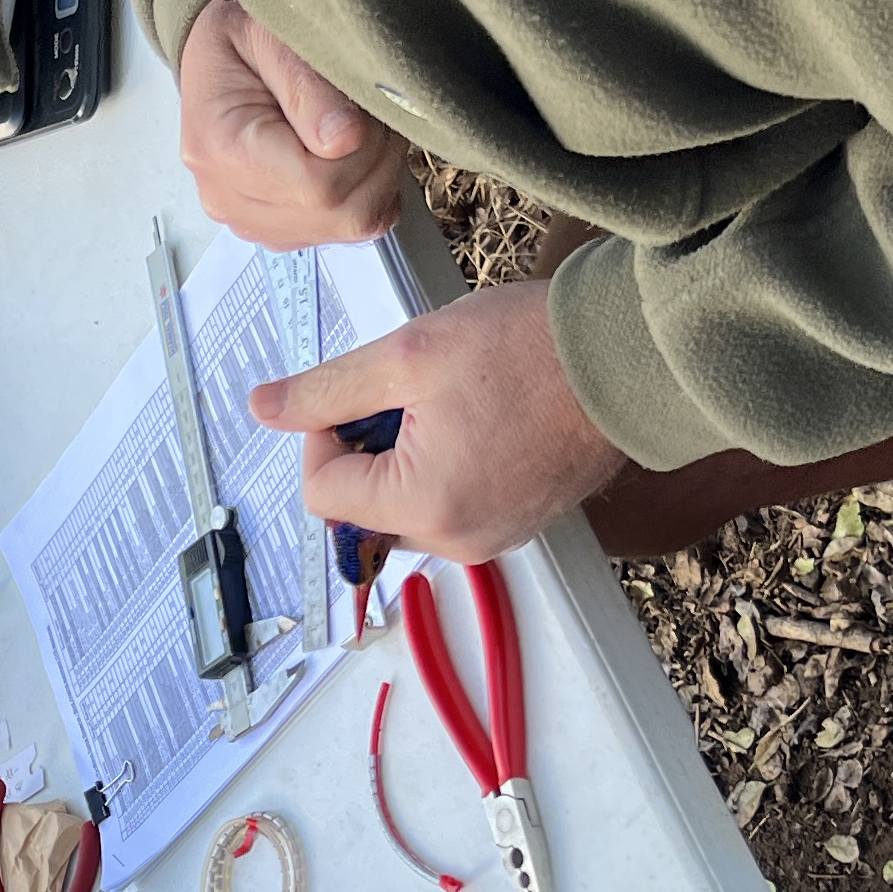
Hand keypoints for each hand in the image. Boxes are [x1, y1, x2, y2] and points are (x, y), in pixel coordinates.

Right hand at [178, 0, 411, 246]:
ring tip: (365, 132)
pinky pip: (343, 232)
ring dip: (377, 179)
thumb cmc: (236, 44)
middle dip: (377, 162)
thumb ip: (307, 86)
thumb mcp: (269, 36)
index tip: (365, 109)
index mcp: (222, 148)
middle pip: (337, 213)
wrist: (214, 63)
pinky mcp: (274, 229)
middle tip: (373, 115)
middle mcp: (229, 197)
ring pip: (348, 227)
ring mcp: (251, 220)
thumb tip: (345, 140)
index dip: (363, 149)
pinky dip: (366, 196)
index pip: (318, 184)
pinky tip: (355, 161)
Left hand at [250, 281, 630, 565]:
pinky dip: (445, 468)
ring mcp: (491, 539)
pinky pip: (452, 507)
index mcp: (422, 507)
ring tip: (447, 403)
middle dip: (365, 451)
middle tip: (404, 393)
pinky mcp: (518, 525)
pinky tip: (478, 419)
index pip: (322, 494)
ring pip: (406, 508)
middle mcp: (455, 541)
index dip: (322, 436)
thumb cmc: (530, 350)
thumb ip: (326, 390)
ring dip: (404, 459)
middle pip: (362, 509)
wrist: (629, 359)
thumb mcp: (407, 356)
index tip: (356, 392)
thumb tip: (263, 409)